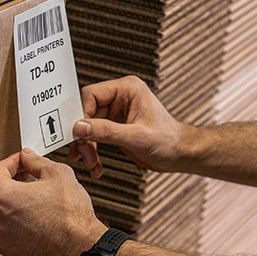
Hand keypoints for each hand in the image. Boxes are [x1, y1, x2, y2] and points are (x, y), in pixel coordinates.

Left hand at [0, 148, 105, 255]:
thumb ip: (37, 162)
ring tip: (13, 195)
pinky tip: (17, 215)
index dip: (12, 161)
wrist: (78, 246)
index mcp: (2, 195)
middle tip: (21, 174)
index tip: (23, 161)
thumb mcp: (58, 174)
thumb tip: (28, 157)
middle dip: (2, 178)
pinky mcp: (6, 249)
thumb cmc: (70, 214)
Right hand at [70, 76, 189, 173]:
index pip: (91, 95)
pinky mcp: (115, 126)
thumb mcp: (137, 137)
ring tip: (91, 164)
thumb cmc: (168, 140)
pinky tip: (96, 166)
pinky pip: (94, 136)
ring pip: (88, 127)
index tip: (77, 135)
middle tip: (82, 155)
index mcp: (127, 89)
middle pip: (86, 112)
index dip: (80, 115)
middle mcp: (120, 97)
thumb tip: (79, 127)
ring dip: (86, 147)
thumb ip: (107, 131)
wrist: (179, 154)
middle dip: (83, 136)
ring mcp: (116, 112)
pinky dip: (92, 151)